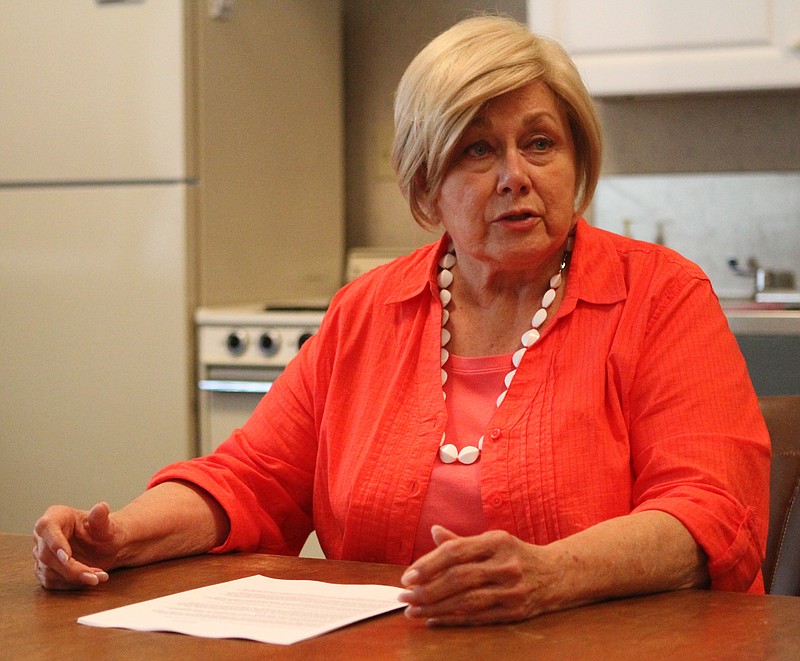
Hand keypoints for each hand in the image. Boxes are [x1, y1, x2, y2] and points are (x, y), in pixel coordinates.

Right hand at [32, 502, 121, 589]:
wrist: (106, 547)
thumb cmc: (104, 532)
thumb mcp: (106, 525)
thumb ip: (101, 518)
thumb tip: (101, 507)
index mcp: (56, 516)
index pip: (47, 527)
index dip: (55, 543)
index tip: (67, 557)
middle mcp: (44, 535)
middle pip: (47, 555)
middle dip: (71, 568)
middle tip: (93, 576)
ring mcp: (41, 553)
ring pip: (49, 571)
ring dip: (75, 578)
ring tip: (98, 577)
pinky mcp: (44, 570)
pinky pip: (52, 582)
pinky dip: (71, 584)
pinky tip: (89, 579)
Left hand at [398, 526, 562, 625]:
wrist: (559, 573)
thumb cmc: (518, 554)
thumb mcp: (494, 540)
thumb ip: (462, 541)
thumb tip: (434, 531)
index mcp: (498, 541)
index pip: (456, 552)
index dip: (428, 564)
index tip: (408, 576)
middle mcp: (506, 564)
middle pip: (459, 578)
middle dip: (427, 589)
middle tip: (405, 595)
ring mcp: (512, 590)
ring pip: (466, 601)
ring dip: (435, 607)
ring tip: (412, 610)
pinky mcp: (515, 611)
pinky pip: (478, 617)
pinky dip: (453, 620)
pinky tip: (433, 620)